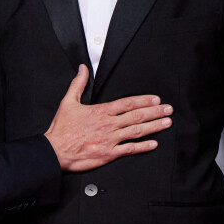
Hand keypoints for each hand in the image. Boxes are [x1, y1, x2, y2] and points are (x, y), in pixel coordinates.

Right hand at [44, 64, 171, 171]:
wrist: (55, 151)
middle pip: (137, 116)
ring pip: (137, 131)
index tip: (156, 99)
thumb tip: (83, 68)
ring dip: (154, 127)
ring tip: (166, 123)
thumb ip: (78, 84)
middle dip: (155, 112)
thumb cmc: (61, 129)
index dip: (144, 100)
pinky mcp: (109, 154)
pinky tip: (153, 144)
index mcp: (101, 112)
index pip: (127, 103)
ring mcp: (110, 140)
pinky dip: (143, 147)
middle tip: (168, 109)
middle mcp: (109, 125)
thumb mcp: (68, 102)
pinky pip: (129, 149)